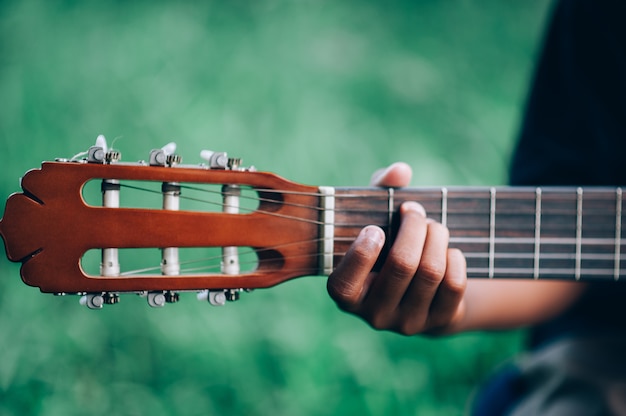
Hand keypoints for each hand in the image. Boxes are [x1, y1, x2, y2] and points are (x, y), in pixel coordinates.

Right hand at [327, 163, 466, 334]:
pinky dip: (454, 258)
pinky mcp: (439, 322)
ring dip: (436, 236)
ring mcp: (408, 323)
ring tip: (434, 226)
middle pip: (401, 265)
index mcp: (346, 294)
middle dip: (413, 227)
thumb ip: (379, 189)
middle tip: (414, 211)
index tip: (375, 228)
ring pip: (430, 271)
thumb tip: (400, 171)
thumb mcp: (375, 218)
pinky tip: (448, 250)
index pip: (345, 284)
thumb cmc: (386, 246)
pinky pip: (453, 284)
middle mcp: (374, 315)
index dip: (362, 253)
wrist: (418, 289)